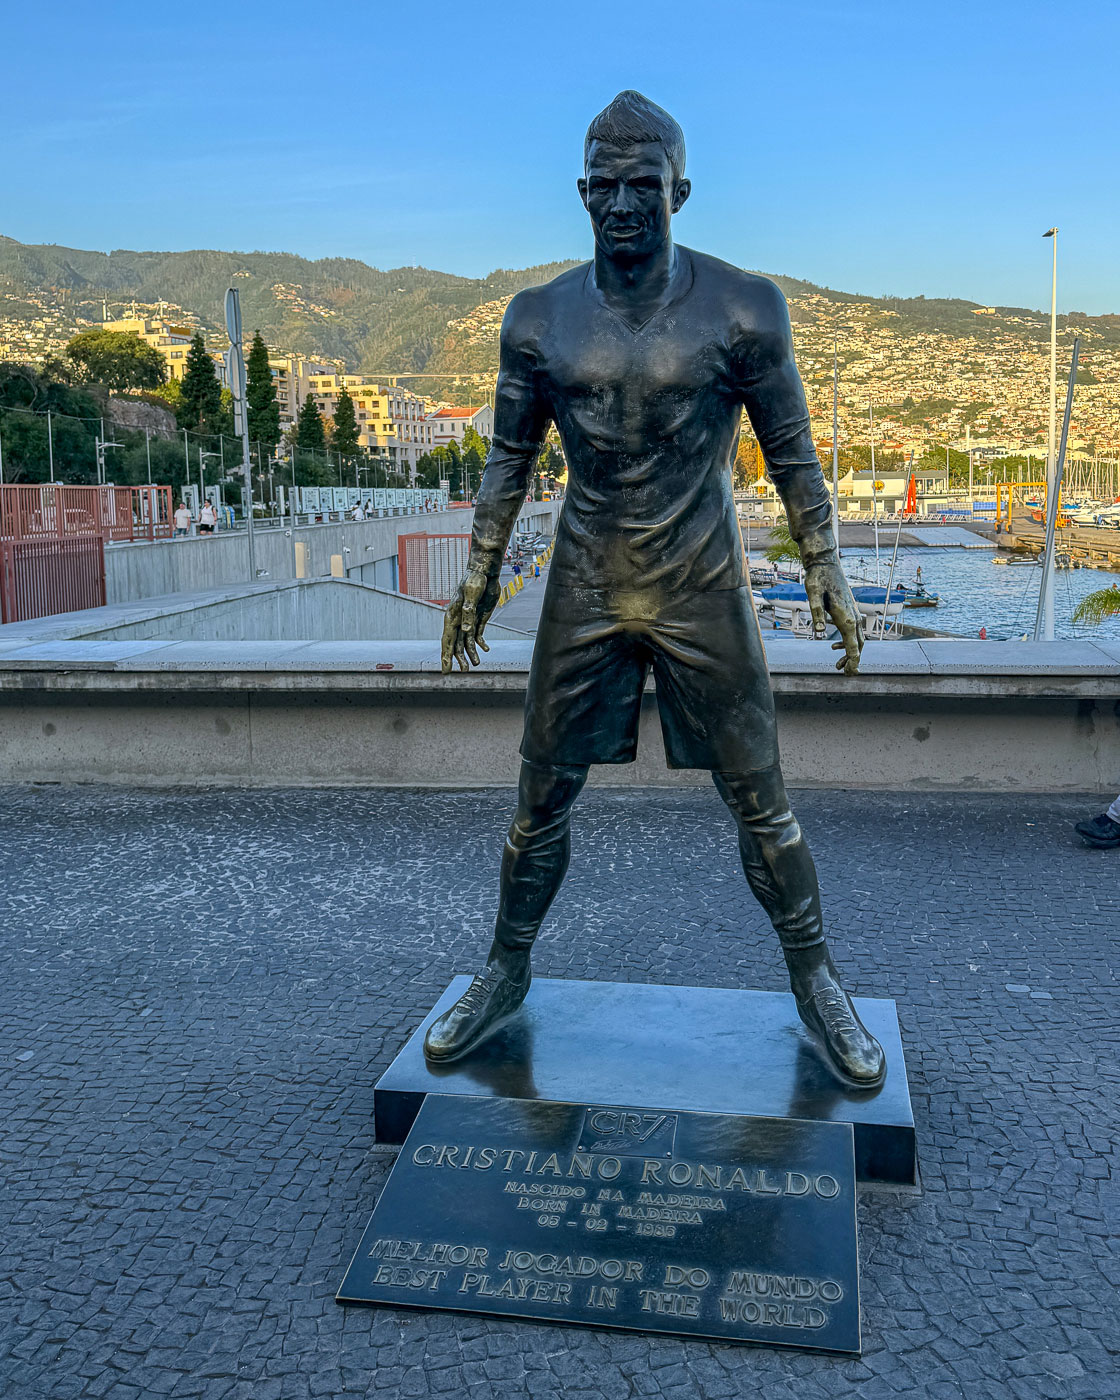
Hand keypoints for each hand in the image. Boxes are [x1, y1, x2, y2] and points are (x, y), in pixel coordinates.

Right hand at [441, 565, 501, 672]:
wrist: (484, 571)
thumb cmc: (475, 580)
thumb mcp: (472, 595)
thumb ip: (469, 612)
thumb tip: (466, 631)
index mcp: (452, 616)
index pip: (448, 641)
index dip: (446, 656)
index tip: (446, 670)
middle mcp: (458, 620)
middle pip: (456, 644)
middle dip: (458, 659)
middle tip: (464, 672)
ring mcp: (468, 619)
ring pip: (467, 641)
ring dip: (471, 654)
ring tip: (476, 665)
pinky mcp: (478, 617)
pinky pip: (477, 634)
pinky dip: (480, 643)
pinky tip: (486, 650)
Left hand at [804, 560, 863, 674]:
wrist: (825, 563)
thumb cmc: (817, 578)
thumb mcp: (813, 595)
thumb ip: (816, 613)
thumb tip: (820, 632)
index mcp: (847, 619)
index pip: (854, 647)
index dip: (853, 662)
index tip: (850, 674)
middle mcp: (854, 618)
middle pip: (859, 646)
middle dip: (853, 661)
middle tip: (845, 674)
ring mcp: (853, 613)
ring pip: (857, 639)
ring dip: (849, 653)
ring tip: (838, 665)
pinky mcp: (849, 610)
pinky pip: (853, 631)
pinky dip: (847, 642)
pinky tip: (833, 646)